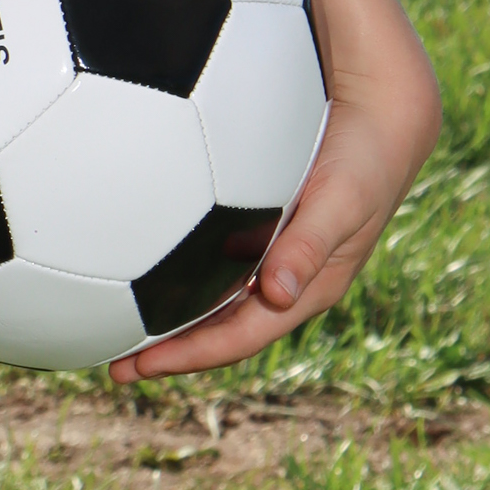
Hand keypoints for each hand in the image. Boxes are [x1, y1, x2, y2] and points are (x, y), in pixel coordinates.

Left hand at [107, 40, 440, 382]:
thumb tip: (276, 293)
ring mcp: (269, 255)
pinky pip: (212, 258)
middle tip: (113, 368)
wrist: (376, 121)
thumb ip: (309, 245)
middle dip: (168, 351)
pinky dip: (179, 271)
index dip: (189, 356)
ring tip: (117, 324)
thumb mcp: (340, 203)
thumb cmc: (362, 164)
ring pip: (213, 299)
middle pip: (218, 328)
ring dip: (168, 316)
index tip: (140, 366)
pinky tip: (142, 259)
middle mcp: (282, 281)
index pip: (238, 338)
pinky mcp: (259, 225)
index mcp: (304, 290)